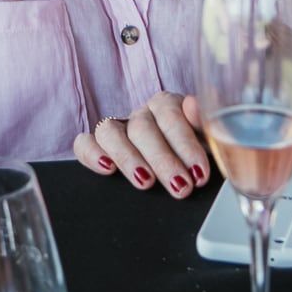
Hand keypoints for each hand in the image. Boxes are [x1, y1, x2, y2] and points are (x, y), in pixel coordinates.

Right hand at [73, 91, 210, 197]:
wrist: (180, 170)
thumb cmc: (194, 155)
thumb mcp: (207, 141)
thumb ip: (204, 123)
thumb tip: (193, 105)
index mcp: (167, 105)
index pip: (171, 115)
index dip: (185, 145)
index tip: (199, 173)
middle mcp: (141, 114)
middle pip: (142, 127)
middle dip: (163, 160)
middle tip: (181, 187)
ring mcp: (118, 128)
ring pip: (109, 131)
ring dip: (127, 158)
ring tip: (145, 183)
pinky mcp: (98, 145)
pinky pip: (84, 143)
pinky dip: (92, 154)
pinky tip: (107, 169)